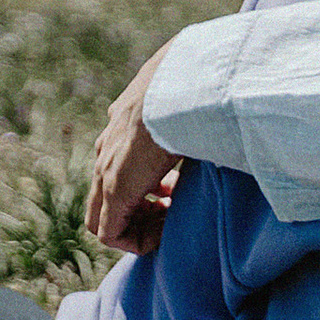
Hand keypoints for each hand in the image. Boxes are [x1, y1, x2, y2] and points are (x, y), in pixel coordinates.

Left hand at [87, 43, 183, 252]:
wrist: (188, 80)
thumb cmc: (196, 87)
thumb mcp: (185, 103)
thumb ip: (186, 116)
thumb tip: (216, 122)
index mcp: (121, 125)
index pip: (114, 172)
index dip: (143, 191)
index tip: (176, 194)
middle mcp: (106, 148)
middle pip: (104, 199)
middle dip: (138, 213)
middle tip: (172, 212)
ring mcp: (106, 167)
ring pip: (103, 218)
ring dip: (137, 226)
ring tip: (170, 220)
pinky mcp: (115, 188)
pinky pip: (110, 232)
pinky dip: (135, 240)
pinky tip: (166, 231)